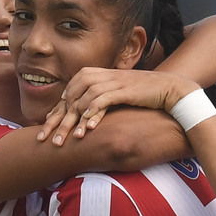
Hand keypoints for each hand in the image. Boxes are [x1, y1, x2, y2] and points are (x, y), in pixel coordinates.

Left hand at [35, 68, 197, 144]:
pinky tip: (86, 129)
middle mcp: (101, 76)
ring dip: (73, 121)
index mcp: (96, 75)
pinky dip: (93, 115)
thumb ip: (99, 100)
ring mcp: (112, 82)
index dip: (56, 111)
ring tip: (67, 140)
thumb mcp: (116, 95)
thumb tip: (84, 116)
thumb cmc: (142, 95)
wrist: (169, 88)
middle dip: (58, 119)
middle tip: (47, 139)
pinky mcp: (123, 90)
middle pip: (71, 96)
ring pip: (83, 100)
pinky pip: (102, 101)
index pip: (68, 92)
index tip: (46, 128)